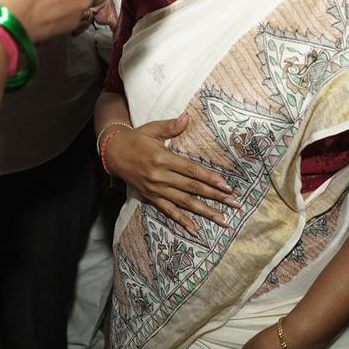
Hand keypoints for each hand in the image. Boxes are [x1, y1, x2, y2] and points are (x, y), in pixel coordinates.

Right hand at [104, 115, 238, 234]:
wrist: (113, 153)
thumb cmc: (136, 139)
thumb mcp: (152, 129)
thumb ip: (170, 126)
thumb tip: (187, 117)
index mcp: (162, 158)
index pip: (191, 171)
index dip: (210, 179)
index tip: (227, 186)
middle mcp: (160, 176)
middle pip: (192, 189)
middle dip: (215, 196)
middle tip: (234, 204)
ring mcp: (156, 189)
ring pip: (184, 203)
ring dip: (205, 212)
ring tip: (223, 219)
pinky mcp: (151, 197)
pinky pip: (168, 211)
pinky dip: (182, 221)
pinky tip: (196, 230)